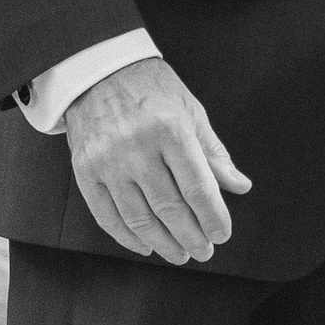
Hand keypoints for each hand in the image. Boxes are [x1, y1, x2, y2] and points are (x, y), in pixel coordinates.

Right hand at [65, 56, 250, 263]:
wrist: (98, 71)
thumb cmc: (150, 89)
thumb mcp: (190, 111)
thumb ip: (214, 153)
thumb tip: (239, 186)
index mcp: (170, 130)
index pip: (198, 188)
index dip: (213, 218)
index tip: (221, 234)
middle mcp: (137, 147)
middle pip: (170, 208)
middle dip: (191, 237)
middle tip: (204, 251)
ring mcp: (108, 162)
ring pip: (139, 218)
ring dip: (163, 243)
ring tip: (179, 253)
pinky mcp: (85, 171)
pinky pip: (107, 216)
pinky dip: (128, 237)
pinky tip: (146, 245)